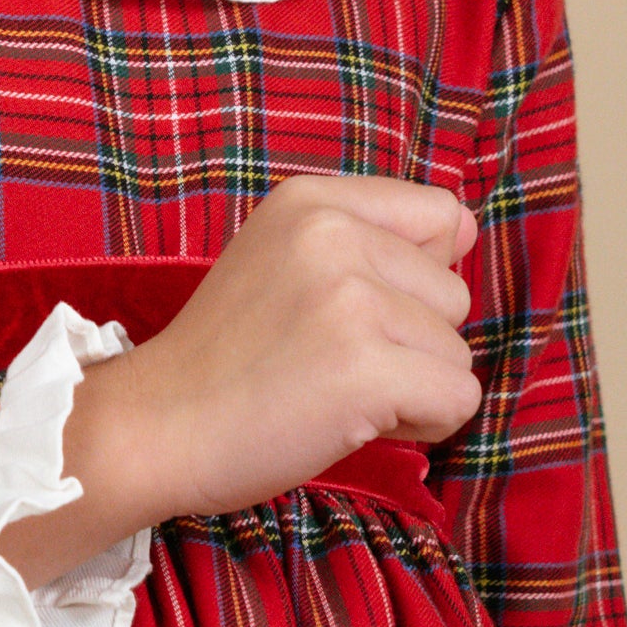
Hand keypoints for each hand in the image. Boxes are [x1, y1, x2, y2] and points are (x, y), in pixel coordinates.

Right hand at [114, 174, 480, 518]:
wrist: (158, 423)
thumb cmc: (226, 354)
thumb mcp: (282, 258)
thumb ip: (367, 239)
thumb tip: (468, 229)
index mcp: (312, 200)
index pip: (441, 214)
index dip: (416, 274)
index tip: (353, 308)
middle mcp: (332, 232)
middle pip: (454, 293)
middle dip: (411, 341)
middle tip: (330, 360)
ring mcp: (348, 298)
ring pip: (457, 353)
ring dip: (412, 386)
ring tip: (335, 391)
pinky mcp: (364, 367)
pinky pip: (458, 401)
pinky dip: (420, 426)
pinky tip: (352, 421)